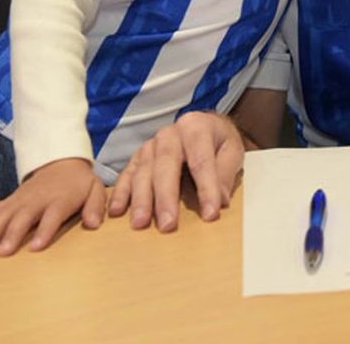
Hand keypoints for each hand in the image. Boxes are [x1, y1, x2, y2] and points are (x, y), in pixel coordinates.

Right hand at [0, 157, 104, 254]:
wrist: (62, 162)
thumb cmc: (79, 183)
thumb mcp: (95, 190)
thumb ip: (95, 207)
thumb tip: (94, 224)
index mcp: (61, 200)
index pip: (52, 216)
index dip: (44, 231)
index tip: (36, 247)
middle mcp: (38, 200)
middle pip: (23, 218)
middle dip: (13, 234)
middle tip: (3, 252)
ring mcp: (22, 199)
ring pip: (5, 215)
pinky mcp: (11, 200)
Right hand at [107, 111, 243, 231]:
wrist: (203, 126)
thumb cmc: (218, 141)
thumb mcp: (233, 151)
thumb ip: (225, 174)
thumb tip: (222, 200)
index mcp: (196, 127)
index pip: (201, 160)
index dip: (206, 188)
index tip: (210, 213)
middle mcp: (170, 134)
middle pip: (166, 164)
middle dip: (166, 196)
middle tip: (168, 224)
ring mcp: (151, 145)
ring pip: (143, 171)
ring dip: (141, 199)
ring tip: (141, 223)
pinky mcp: (138, 157)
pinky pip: (127, 174)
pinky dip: (120, 193)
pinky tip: (117, 211)